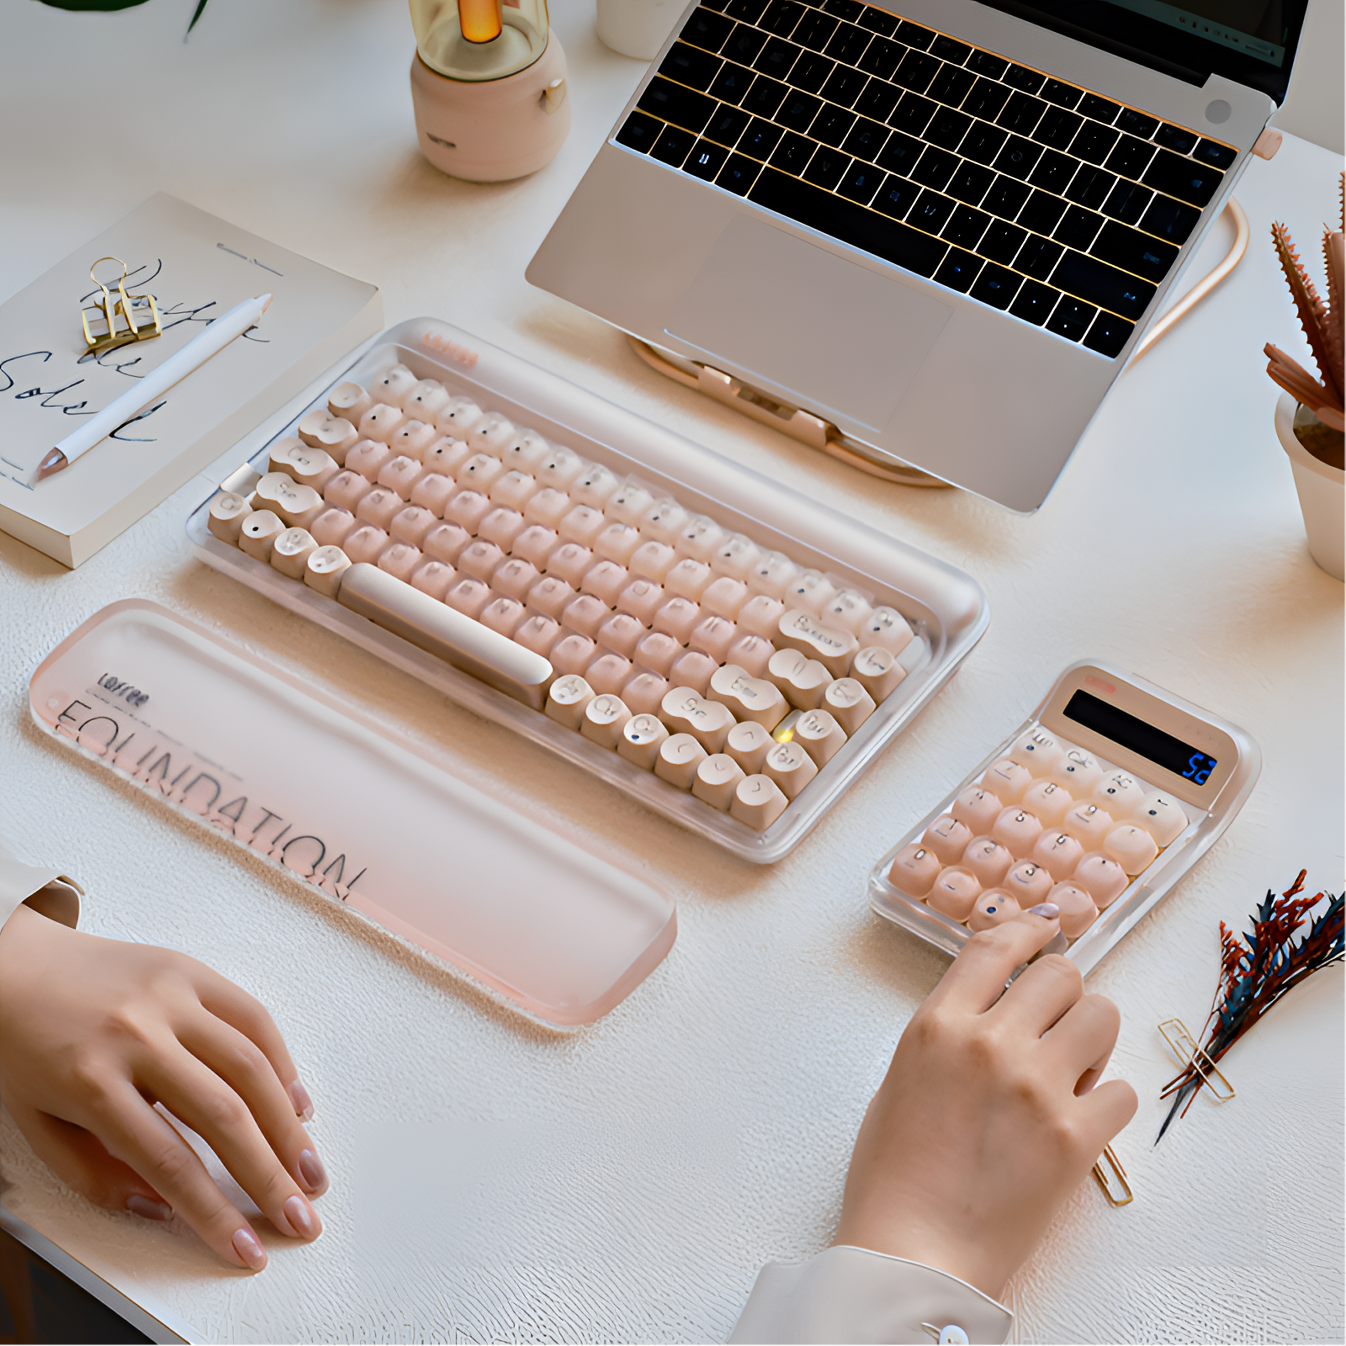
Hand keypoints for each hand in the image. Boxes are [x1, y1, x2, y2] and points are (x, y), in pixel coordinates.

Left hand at [0, 904, 326, 1270]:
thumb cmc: (24, 1051)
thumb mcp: (38, 1126)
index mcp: (90, 1081)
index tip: (245, 1248)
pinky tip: (296, 1105)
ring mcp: (171, 997)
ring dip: (289, 1127)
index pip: (169, 1161)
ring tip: (311, 1170)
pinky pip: (253, 1017)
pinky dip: (283, 1064)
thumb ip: (96, 1173)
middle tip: (302, 1217)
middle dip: (270, 1175)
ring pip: (250, 1066)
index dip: (213, 1212)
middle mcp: (138, 1035)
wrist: (15, 966)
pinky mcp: (192, 970)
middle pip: (224, 1115)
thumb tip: (163, 1206)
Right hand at [833, 909, 1136, 1298]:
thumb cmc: (894, 1172)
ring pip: (1102, 1017)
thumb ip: (949, 1032)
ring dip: (1093, 1038)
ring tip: (1074, 1069)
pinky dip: (1107, 1102)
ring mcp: (1036, 1088)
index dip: (1028, 930)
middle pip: (1060, 974)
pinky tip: (1082, 1119)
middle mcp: (989, 1043)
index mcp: (937, 1025)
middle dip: (1065, 994)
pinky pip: (1122, 1091)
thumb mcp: (902, 1076)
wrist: (915, 1250)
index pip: (996, 947)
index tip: (1046, 931)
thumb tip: (999, 1010)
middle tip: (1057, 1023)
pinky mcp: (1075, 1138)